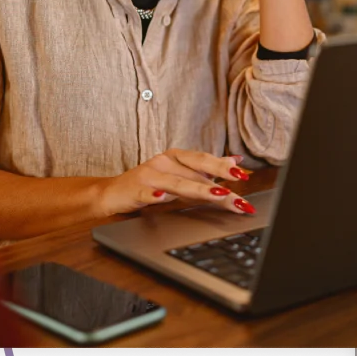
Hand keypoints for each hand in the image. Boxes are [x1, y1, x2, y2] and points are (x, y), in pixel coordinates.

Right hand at [97, 148, 255, 217]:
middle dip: (220, 182)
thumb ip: (207, 169)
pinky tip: (162, 198)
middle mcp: (164, 162)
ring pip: (178, 183)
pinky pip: (146, 193)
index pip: (204, 160)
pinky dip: (154, 195)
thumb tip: (236, 161)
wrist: (112, 193)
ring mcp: (149, 175)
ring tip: (219, 195)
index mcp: (176, 157)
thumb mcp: (181, 175)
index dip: (224, 166)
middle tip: (239, 194)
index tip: (244, 175)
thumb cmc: (150, 184)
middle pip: (196, 172)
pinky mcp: (134, 190)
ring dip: (199, 189)